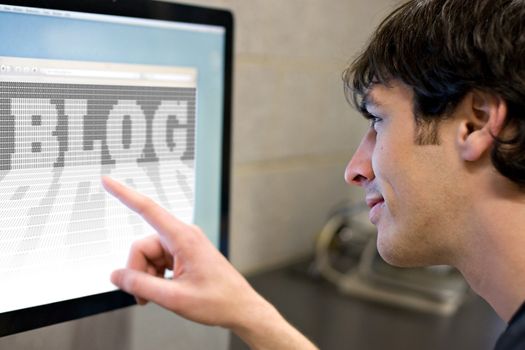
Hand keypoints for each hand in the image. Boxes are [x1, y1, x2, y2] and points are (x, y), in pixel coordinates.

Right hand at [103, 176, 317, 348]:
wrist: (239, 308)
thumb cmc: (218, 301)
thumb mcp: (174, 298)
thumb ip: (141, 286)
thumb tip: (115, 275)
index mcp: (184, 237)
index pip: (147, 209)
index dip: (124, 194)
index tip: (106, 180)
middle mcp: (183, 236)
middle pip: (142, 246)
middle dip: (139, 272)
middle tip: (144, 297)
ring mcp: (184, 245)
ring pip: (148, 256)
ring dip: (148, 277)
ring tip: (161, 297)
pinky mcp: (184, 254)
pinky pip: (158, 261)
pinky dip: (155, 277)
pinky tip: (165, 291)